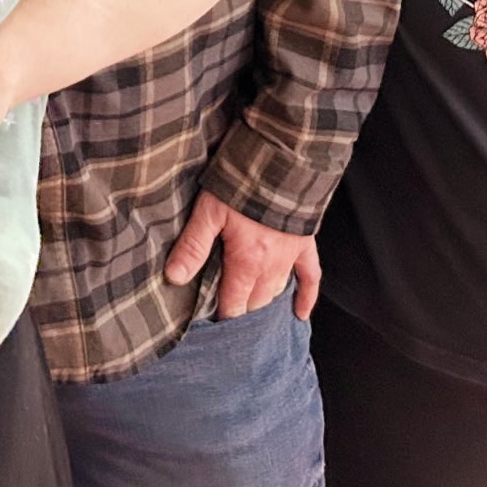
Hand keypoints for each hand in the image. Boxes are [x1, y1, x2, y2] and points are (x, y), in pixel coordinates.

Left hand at [163, 191, 318, 318]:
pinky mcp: (305, 244)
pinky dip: (306, 297)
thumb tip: (175, 277)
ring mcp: (290, 257)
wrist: (281, 162)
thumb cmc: (242, 184)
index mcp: (247, 262)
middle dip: (241, 311)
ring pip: (277, 292)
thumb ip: (194, 245)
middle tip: (227, 317)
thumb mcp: (209, 211)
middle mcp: (271, 266)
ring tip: (252, 314)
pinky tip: (300, 314)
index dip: (222, 316)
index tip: (210, 325)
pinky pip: (311, 277)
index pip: (233, 303)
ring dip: (264, 304)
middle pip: (255, 303)